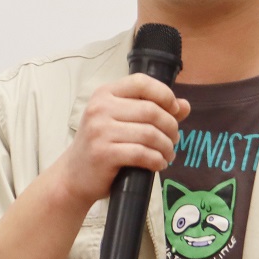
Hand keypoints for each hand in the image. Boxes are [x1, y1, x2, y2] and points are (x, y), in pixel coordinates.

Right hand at [55, 73, 190, 208]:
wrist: (73, 175)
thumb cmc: (102, 145)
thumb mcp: (123, 122)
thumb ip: (153, 110)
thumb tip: (185, 106)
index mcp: (105, 93)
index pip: (141, 82)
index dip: (164, 94)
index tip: (175, 110)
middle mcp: (100, 108)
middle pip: (151, 110)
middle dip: (170, 126)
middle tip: (174, 139)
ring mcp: (100, 130)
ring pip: (149, 133)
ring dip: (166, 146)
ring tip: (168, 153)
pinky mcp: (103, 153)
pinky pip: (141, 153)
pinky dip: (157, 160)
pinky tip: (159, 163)